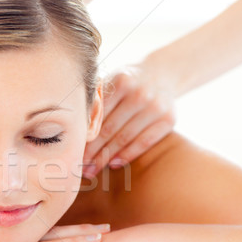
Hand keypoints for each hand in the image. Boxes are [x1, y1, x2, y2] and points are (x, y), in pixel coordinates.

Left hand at [82, 61, 176, 178]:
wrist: (162, 72)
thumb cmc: (126, 81)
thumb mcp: (110, 81)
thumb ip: (95, 101)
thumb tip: (75, 130)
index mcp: (121, 82)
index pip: (97, 115)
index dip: (83, 136)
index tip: (72, 151)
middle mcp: (140, 93)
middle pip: (109, 129)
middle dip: (92, 151)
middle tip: (79, 166)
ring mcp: (157, 107)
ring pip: (125, 139)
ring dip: (106, 158)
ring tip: (92, 169)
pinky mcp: (169, 119)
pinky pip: (144, 142)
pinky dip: (127, 155)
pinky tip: (113, 164)